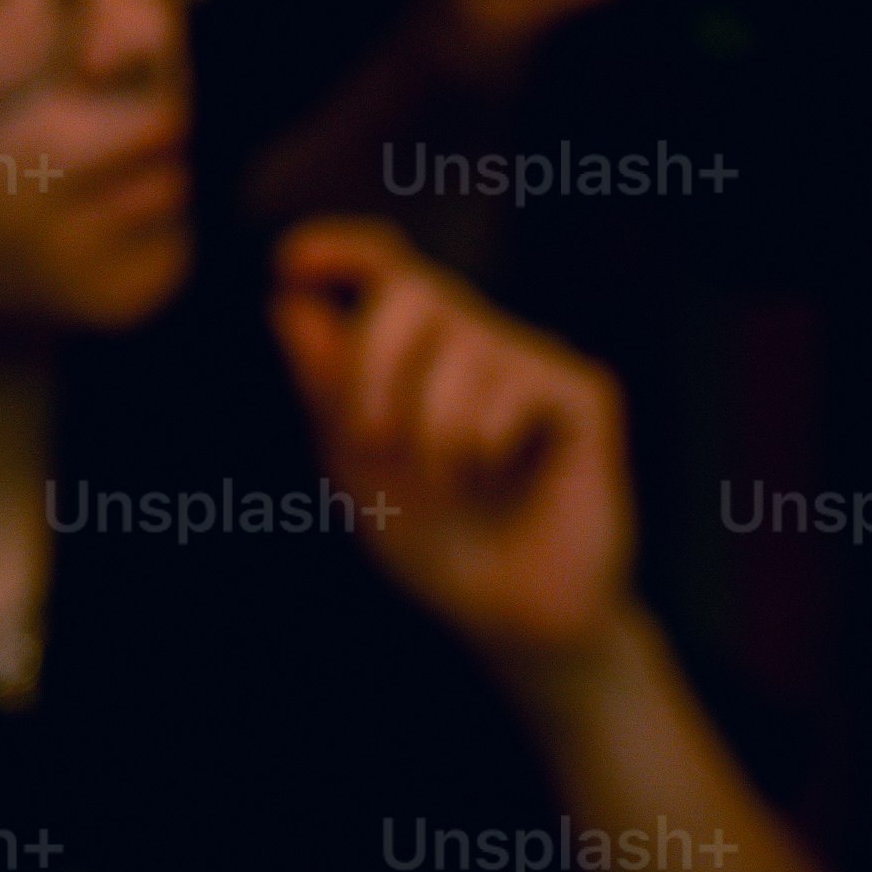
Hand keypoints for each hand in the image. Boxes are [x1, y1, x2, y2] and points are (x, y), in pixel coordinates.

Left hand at [270, 219, 633, 675]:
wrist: (516, 623)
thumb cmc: (440, 548)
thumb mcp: (360, 470)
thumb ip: (327, 390)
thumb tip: (288, 305)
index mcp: (418, 352)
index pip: (381, 267)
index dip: (337, 248)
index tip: (291, 266)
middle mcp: (476, 342)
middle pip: (412, 289)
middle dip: (376, 362)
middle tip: (371, 441)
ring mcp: (532, 364)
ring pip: (463, 342)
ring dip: (435, 425)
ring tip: (452, 484)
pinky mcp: (582, 396)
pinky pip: (518, 383)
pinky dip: (487, 438)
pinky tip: (500, 477)